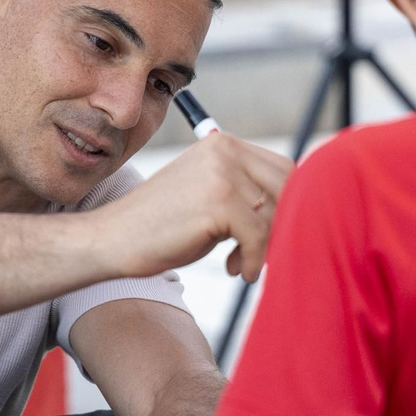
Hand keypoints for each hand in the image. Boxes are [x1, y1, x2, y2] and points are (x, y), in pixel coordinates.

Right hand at [92, 133, 292, 282]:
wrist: (112, 240)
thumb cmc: (162, 226)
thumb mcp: (209, 197)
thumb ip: (246, 193)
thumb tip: (302, 209)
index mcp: (223, 143)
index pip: (284, 169)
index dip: (288, 206)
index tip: (271, 235)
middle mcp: (225, 150)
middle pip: (288, 189)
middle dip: (282, 227)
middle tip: (261, 254)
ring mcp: (221, 173)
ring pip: (275, 215)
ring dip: (265, 247)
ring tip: (240, 263)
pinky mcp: (217, 202)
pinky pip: (259, 236)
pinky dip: (254, 260)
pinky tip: (239, 272)